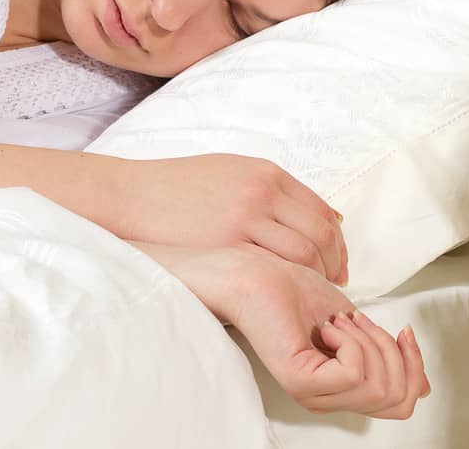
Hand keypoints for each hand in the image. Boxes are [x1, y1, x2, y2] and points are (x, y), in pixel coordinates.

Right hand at [91, 153, 346, 282]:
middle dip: (334, 262)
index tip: (337, 262)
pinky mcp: (228, 244)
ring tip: (311, 294)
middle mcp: (263, 192)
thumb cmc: (177, 187)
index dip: (336, 241)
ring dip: (316, 276)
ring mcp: (247, 218)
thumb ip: (269, 189)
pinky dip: (288, 283)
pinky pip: (274, 267)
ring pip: (304, 253)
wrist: (132, 196)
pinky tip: (285, 295)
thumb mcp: (230, 172)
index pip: (321, 210)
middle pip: (321, 233)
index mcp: (266, 174)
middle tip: (333, 285)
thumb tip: (305, 212)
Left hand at [135, 242, 429, 418]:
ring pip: (378, 386)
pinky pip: (352, 371)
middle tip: (360, 323)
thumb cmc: (295, 291)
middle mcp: (327, 398)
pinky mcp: (300, 379)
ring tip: (341, 321)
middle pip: (396, 400)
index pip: (400, 406)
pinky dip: (352, 340)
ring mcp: (313, 392)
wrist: (255, 275)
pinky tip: (329, 325)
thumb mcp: (360, 327)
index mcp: (340, 389)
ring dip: (371, 341)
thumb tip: (424, 385)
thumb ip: (386, 357)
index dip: (414, 367)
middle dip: (394, 353)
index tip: (401, 331)